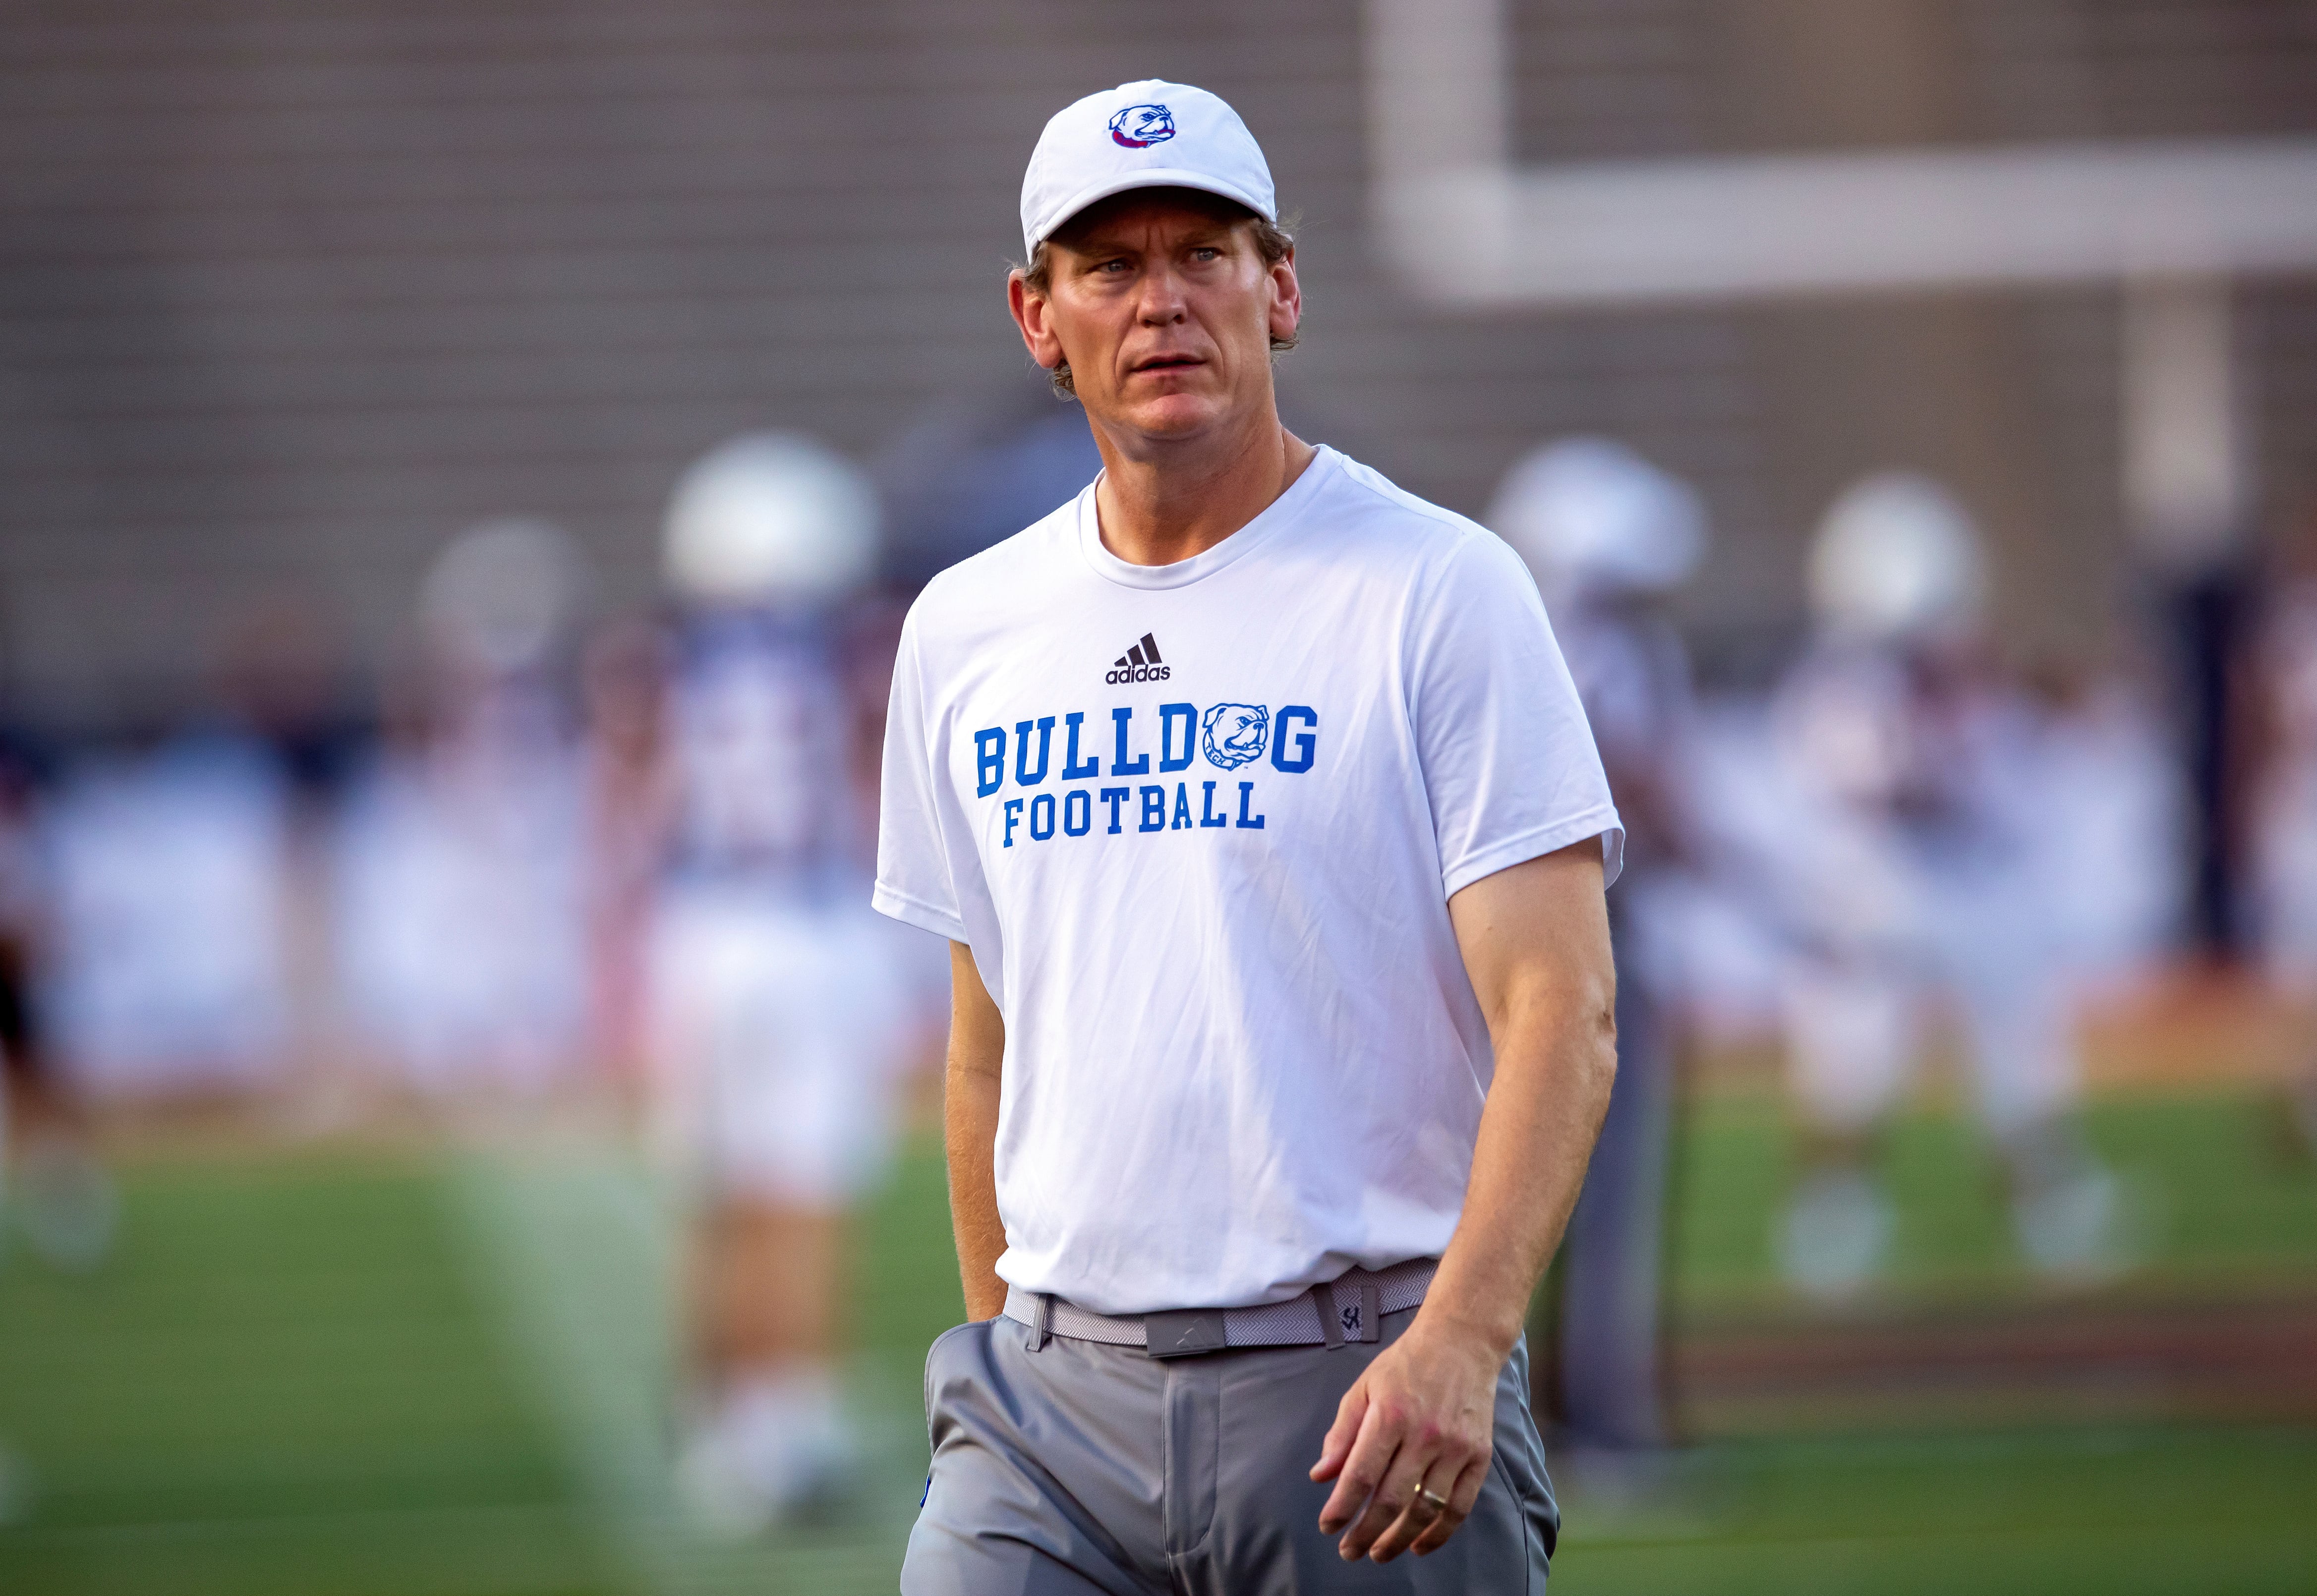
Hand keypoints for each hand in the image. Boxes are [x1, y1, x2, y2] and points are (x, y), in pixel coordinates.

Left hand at [1308, 1317, 1501, 1561]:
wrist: (1461, 1343)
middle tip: (1350, 1551)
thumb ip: (1342, 1433)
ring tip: (1379, 1553)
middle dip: (1366, 1532)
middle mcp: (1424, 1433)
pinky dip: (1439, 1533)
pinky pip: (1459, 1507)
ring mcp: (1455, 1447)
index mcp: (1390, 1414)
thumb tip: (1321, 1475)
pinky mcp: (1479, 1456)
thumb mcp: (1363, 1388)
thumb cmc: (1405, 1366)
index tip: (1328, 1527)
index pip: (1361, 1474)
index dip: (1342, 1507)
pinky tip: (1420, 1545)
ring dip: (1399, 1540)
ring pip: (1425, 1510)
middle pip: (1392, 1499)